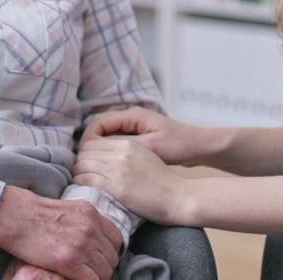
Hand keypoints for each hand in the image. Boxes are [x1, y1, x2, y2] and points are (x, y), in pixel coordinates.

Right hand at [0, 186, 122, 279]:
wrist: (14, 216)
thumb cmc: (33, 214)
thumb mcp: (66, 209)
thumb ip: (83, 221)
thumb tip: (92, 236)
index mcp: (91, 213)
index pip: (116, 238)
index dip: (109, 252)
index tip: (98, 259)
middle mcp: (91, 227)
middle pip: (112, 256)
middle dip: (103, 267)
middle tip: (89, 272)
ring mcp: (82, 243)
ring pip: (105, 271)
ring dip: (96, 277)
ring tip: (82, 277)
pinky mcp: (69, 259)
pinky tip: (74, 279)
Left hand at [73, 137, 189, 226]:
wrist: (178, 197)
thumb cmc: (163, 180)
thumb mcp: (145, 155)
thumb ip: (124, 151)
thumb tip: (104, 155)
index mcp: (128, 144)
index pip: (94, 141)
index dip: (85, 151)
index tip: (86, 162)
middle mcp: (121, 154)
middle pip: (86, 152)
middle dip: (80, 161)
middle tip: (81, 172)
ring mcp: (118, 171)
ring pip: (83, 165)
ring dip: (78, 173)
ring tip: (81, 180)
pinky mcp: (117, 188)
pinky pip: (87, 180)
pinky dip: (81, 183)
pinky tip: (83, 188)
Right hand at [81, 107, 203, 165]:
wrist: (199, 147)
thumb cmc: (178, 145)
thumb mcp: (150, 147)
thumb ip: (123, 145)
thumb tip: (97, 148)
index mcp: (133, 115)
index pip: (99, 122)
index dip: (88, 139)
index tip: (83, 157)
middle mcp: (131, 117)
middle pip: (100, 127)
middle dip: (90, 144)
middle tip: (83, 163)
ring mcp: (135, 126)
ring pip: (107, 135)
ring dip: (98, 148)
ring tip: (92, 166)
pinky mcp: (139, 136)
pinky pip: (116, 141)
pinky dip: (109, 151)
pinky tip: (107, 166)